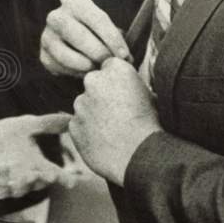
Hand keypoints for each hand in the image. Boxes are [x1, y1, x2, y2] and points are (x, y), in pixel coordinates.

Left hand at [0, 113, 74, 198]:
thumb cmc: (0, 137)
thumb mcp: (23, 126)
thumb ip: (46, 123)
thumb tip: (71, 117)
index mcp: (36, 164)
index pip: (55, 174)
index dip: (65, 178)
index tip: (72, 180)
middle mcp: (26, 177)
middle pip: (40, 182)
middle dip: (45, 178)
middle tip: (51, 174)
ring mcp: (11, 185)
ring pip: (21, 188)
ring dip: (25, 181)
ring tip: (29, 173)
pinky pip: (0, 189)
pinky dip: (2, 182)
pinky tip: (2, 170)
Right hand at [41, 0, 131, 77]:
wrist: (74, 41)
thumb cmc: (98, 33)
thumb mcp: (106, 27)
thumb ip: (117, 38)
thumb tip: (126, 58)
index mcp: (76, 2)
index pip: (96, 19)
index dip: (112, 38)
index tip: (124, 54)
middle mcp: (56, 16)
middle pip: (79, 36)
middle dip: (99, 53)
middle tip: (111, 64)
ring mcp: (46, 35)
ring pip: (66, 55)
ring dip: (86, 65)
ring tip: (99, 69)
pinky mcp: (43, 54)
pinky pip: (60, 68)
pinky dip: (75, 73)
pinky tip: (86, 72)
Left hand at [69, 57, 160, 186]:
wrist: (141, 155)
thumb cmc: (150, 125)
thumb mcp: (149, 94)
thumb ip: (129, 84)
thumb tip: (122, 85)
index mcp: (115, 69)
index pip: (109, 67)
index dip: (117, 82)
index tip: (125, 94)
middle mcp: (93, 81)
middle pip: (94, 85)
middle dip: (102, 96)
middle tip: (118, 114)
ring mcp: (80, 103)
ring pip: (84, 105)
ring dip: (93, 114)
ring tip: (114, 131)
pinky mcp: (73, 124)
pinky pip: (79, 125)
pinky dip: (88, 131)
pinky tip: (105, 141)